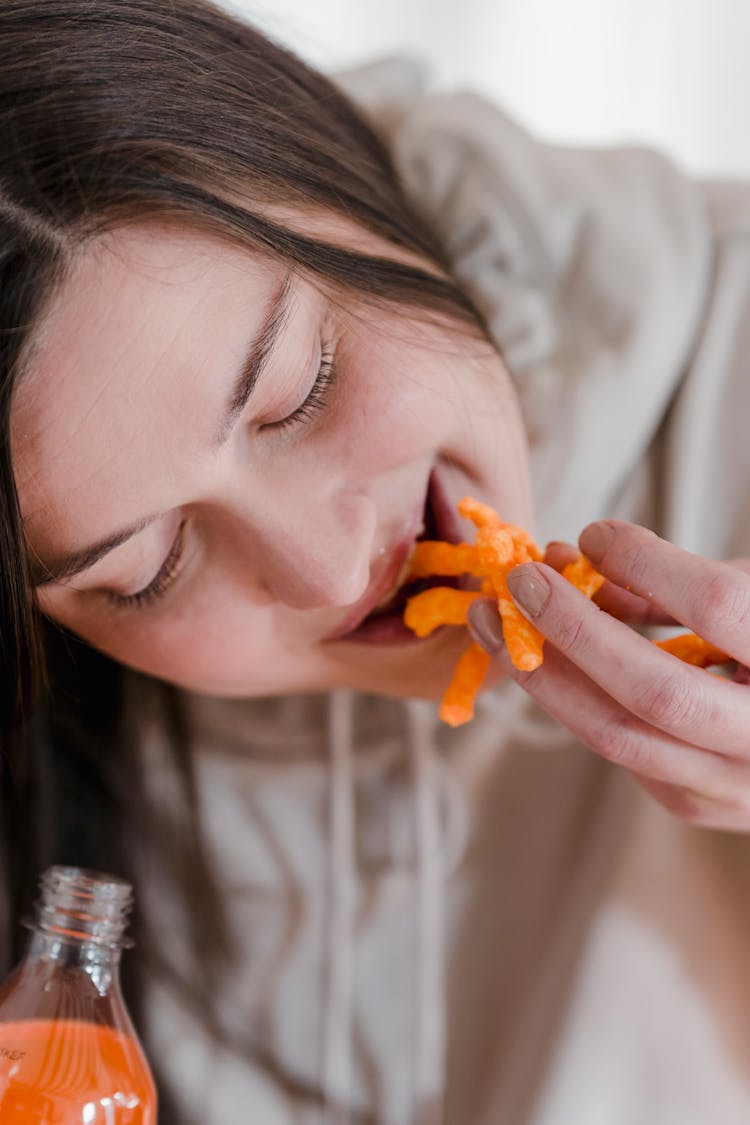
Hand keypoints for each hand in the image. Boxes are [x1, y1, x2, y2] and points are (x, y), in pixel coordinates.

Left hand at [467, 520, 749, 830]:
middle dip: (573, 630)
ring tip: (495, 622)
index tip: (594, 535)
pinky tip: (540, 661)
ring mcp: (736, 787)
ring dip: (543, 674)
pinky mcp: (699, 805)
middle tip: (520, 581)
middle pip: (654, 691)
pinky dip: (573, 700)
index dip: (648, 565)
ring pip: (617, 736)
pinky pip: (620, 750)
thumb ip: (676, 583)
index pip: (719, 608)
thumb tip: (576, 561)